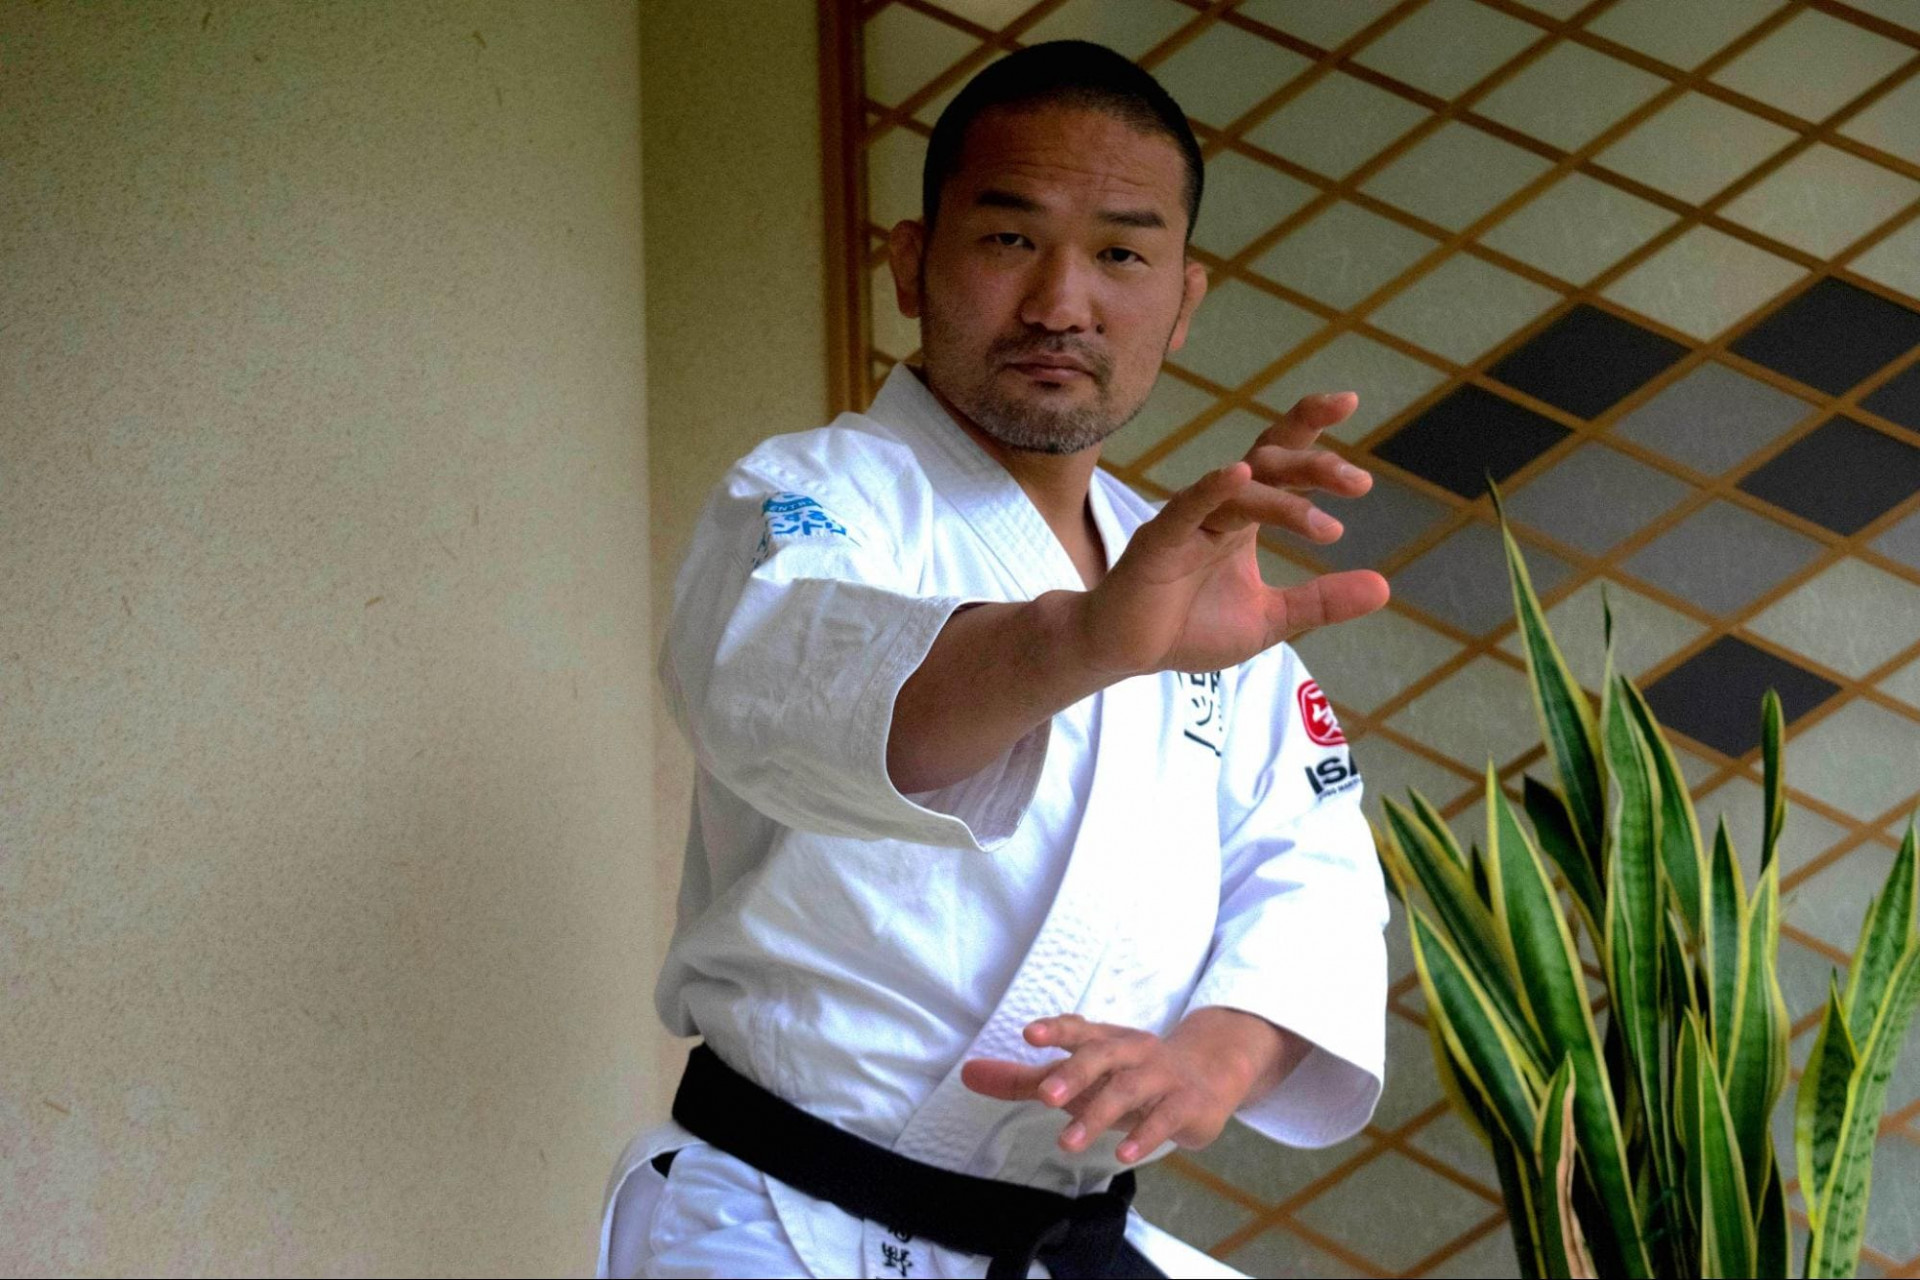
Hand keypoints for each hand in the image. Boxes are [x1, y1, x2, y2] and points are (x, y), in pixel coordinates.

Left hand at [959, 1010, 1303, 1163]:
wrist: (1210, 1073)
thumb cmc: (1129, 1074)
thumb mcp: (1080, 1075)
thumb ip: (1024, 1078)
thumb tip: (969, 1073)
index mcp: (1105, 1040)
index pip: (1078, 1029)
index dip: (1056, 1029)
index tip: (1028, 1034)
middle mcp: (1132, 1052)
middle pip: (1102, 1054)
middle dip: (1074, 1072)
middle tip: (1045, 1094)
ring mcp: (1162, 1077)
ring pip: (1129, 1089)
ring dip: (1098, 1114)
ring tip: (1067, 1141)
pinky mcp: (1186, 1105)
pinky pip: (1165, 1118)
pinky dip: (1144, 1135)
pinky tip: (1123, 1153)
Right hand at [1073, 392, 1388, 677]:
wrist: (1126, 652)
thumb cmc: (1189, 627)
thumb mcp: (1271, 619)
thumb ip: (1322, 601)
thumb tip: (1386, 585)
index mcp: (1245, 518)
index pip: (1283, 461)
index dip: (1312, 428)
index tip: (1351, 400)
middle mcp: (1219, 508)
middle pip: (1269, 463)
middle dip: (1315, 466)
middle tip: (1360, 483)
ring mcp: (1188, 520)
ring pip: (1241, 491)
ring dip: (1285, 504)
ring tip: (1327, 530)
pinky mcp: (1159, 542)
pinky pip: (1188, 507)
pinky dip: (1212, 488)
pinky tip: (1237, 473)